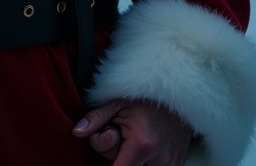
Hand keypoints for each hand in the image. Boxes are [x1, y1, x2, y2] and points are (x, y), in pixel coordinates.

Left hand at [73, 98, 192, 164]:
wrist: (179, 96)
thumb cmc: (145, 98)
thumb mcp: (117, 102)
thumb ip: (96, 118)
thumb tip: (76, 132)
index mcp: (141, 144)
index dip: (108, 162)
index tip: (106, 149)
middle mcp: (158, 159)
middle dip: (119, 158)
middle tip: (120, 136)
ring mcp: (170, 164)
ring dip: (133, 160)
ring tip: (133, 142)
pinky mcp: (177, 165)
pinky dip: (145, 162)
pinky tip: (144, 147)